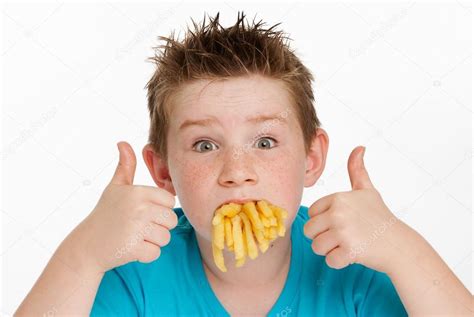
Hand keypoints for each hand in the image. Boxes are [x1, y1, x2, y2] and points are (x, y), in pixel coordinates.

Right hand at [70, 141, 177, 272]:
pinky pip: (156, 253)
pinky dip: (145, 254)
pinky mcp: (134, 248)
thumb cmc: (105, 214)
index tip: (142, 212)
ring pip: (165, 238)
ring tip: (133, 236)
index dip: (159, 209)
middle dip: (158, 227)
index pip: (169, 201)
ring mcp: (137, 229)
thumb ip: (125, 166)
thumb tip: (123, 143)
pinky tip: (130, 248)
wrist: (86, 245)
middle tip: (138, 227)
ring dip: (152, 241)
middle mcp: (139, 208)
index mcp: (138, 192)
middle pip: (171, 220)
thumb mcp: (115, 188)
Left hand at [303, 146, 401, 271]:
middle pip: (309, 230)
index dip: (323, 221)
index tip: (340, 222)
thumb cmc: (380, 217)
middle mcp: (339, 213)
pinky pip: (329, 261)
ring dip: (330, 250)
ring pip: (317, 246)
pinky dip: (340, 262)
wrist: (399, 244)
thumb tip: (359, 147)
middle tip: (343, 236)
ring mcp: (343, 232)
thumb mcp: (367, 190)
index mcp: (338, 198)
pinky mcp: (349, 251)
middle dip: (323, 237)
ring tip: (347, 244)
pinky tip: (354, 254)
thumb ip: (357, 170)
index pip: (312, 213)